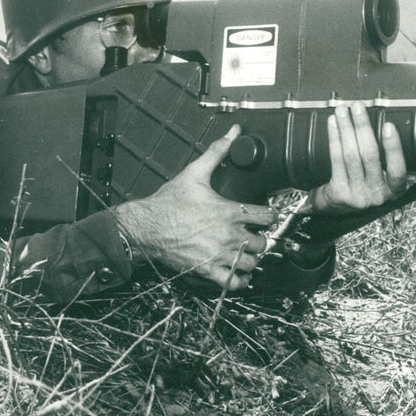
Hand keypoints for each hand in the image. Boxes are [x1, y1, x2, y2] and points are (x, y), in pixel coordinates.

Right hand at [112, 125, 276, 289]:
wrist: (146, 227)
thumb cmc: (168, 203)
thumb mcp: (194, 173)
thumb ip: (218, 152)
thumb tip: (233, 133)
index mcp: (229, 211)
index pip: (268, 216)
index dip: (270, 215)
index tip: (265, 216)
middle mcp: (229, 235)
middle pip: (262, 242)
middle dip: (259, 239)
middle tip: (252, 235)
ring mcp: (219, 255)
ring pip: (252, 263)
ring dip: (251, 259)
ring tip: (244, 252)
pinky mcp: (208, 271)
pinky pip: (234, 283)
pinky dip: (240, 280)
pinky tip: (237, 272)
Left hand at [308, 101, 406, 214]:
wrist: (336, 208)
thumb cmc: (362, 185)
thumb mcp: (381, 178)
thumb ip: (386, 158)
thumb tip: (383, 122)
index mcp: (393, 190)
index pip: (398, 169)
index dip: (393, 148)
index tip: (388, 126)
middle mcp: (377, 195)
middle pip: (370, 156)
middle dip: (363, 127)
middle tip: (358, 106)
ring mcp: (357, 196)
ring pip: (351, 156)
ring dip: (346, 129)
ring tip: (342, 111)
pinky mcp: (339, 193)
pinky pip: (336, 160)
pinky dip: (334, 138)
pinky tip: (333, 124)